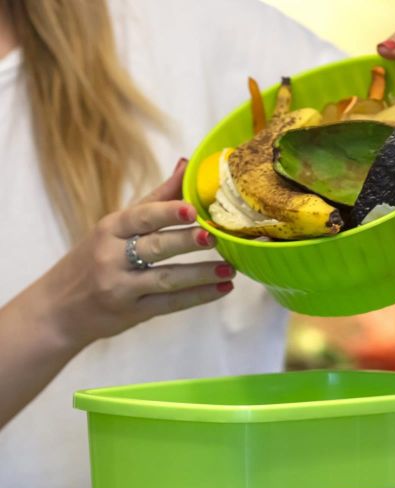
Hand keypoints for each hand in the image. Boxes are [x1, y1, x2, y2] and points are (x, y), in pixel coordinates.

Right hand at [38, 158, 233, 350]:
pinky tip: (221, 290)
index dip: (168, 211)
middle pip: (155, 246)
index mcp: (109, 229)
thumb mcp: (114, 228)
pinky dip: (197, 297)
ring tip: (229, 270)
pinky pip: (170, 304)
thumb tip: (187, 164)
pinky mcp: (132, 313)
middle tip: (215, 236)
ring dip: (200, 274)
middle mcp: (112, 256)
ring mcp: (122, 287)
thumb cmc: (93, 260)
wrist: (60, 309)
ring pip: (166, 279)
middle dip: (186, 241)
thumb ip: (154, 201)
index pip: (141, 216)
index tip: (194, 208)